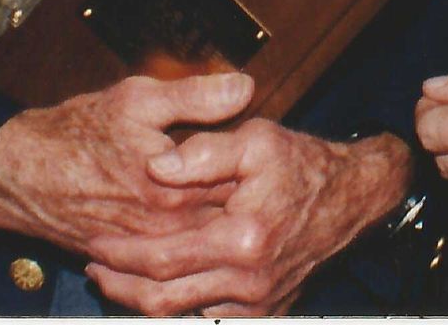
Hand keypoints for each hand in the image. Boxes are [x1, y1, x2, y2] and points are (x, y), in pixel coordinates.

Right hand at [0, 71, 251, 255]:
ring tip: (237, 209)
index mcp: (176, 192)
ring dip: (223, 232)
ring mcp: (147, 251)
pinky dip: (192, 249)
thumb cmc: (76, 134)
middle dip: (247, 206)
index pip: (241, 190)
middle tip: (264, 186)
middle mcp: (165, 231)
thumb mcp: (137, 100)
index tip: (274, 158)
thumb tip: (245, 86)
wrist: (20, 175)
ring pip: (203, 249)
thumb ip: (196, 97)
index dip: (261, 174)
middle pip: (227, 226)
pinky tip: (202, 230)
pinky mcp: (129, 260)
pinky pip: (173, 262)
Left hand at [84, 123, 408, 316]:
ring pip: (184, 315)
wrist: (352, 198)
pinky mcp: (268, 313)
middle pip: (165, 300)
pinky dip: (181, 307)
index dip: (123, 256)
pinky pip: (211, 320)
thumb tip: (154, 167)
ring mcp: (261, 303)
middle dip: (122, 287)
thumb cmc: (302, 164)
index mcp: (244, 240)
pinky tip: (162, 285)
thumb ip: (203, 152)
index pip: (164, 260)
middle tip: (95, 268)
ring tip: (119, 276)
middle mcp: (251, 281)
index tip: (96, 244)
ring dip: (145, 300)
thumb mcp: (256, 140)